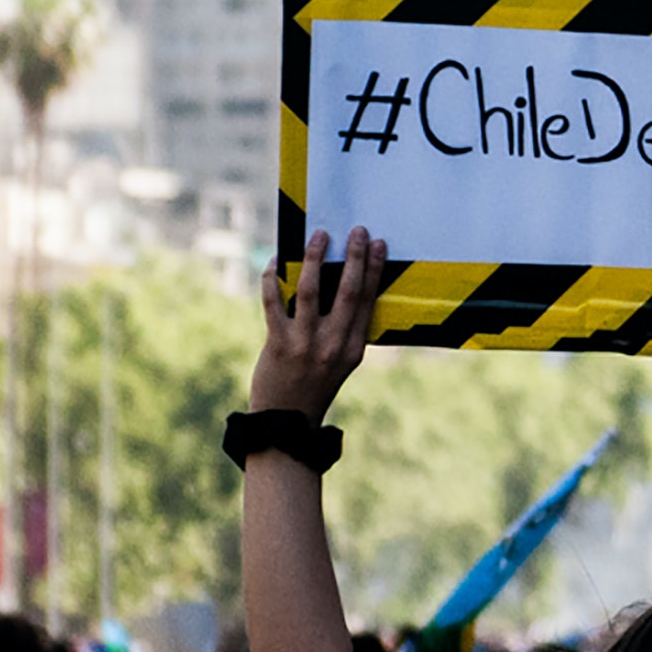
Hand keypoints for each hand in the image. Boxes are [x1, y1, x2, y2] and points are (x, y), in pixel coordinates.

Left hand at [253, 228, 385, 421]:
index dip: (374, 270)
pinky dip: (273, 279)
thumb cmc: (314, 385)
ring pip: (312, 291)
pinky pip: (274, 302)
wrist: (285, 420)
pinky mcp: (278, 344)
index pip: (367, 301)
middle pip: (348, 292)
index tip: (379, 244)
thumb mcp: (341, 361)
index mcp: (353, 348)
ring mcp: (305, 344)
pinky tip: (275, 261)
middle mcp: (333, 345)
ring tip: (319, 236)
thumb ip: (344, 329)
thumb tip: (344, 284)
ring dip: (316, 259)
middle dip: (355, 258)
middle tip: (357, 231)